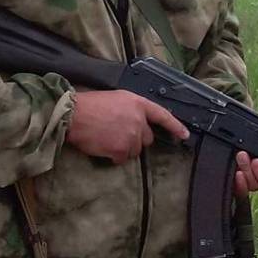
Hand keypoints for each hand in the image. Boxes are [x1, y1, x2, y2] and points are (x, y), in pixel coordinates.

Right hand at [66, 89, 188, 163]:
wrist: (73, 114)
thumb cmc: (89, 105)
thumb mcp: (115, 99)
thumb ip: (131, 110)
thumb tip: (137, 124)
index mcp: (137, 103)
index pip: (162, 115)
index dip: (175, 126)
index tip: (185, 135)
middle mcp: (138, 119)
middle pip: (147, 138)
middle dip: (135, 139)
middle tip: (116, 133)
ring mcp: (131, 135)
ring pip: (135, 150)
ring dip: (123, 148)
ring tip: (106, 138)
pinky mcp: (122, 149)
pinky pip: (123, 158)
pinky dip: (114, 156)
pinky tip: (103, 146)